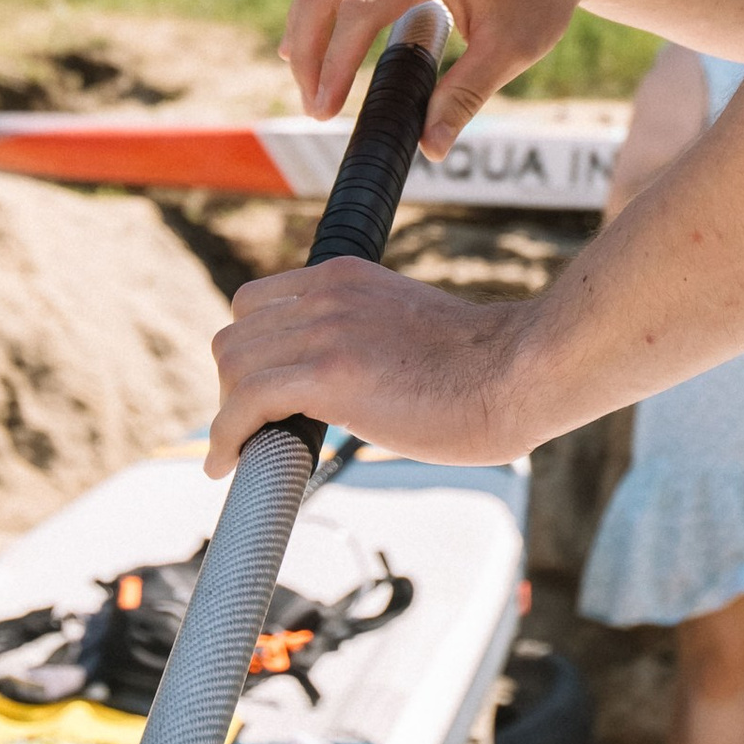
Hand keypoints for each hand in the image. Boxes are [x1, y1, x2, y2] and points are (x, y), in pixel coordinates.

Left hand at [207, 261, 531, 474]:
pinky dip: (225, 436)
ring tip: (238, 450)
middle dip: (233, 385)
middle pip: (236, 333)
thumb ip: (367, 339)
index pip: (258, 301)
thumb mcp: (408, 330)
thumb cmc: (485, 366)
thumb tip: (352, 389)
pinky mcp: (328, 374)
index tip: (254, 392)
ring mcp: (325, 331)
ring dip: (227, 413)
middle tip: (250, 429)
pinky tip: (225, 465)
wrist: (518, 371)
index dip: (249, 351)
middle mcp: (327, 295)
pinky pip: (245, 402)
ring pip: (233, 366)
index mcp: (345, 277)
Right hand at [284, 0, 604, 153]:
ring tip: (315, 85)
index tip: (326, 109)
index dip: (336, 62)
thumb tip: (430, 146)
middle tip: (317, 107)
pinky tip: (320, 49)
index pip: (361, 8)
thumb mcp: (514, 48)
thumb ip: (467, 95)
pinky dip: (318, 11)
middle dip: (307, 49)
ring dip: (305, 29)